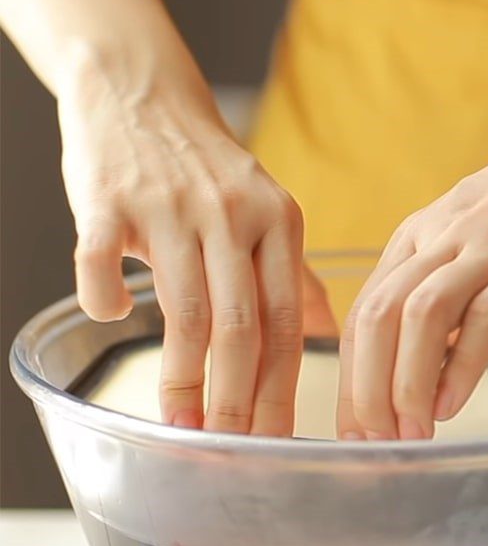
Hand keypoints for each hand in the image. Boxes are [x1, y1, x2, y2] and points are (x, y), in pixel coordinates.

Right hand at [59, 58, 333, 435]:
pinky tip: (110, 318)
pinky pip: (101, 260)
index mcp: (279, 223)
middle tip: (229, 453)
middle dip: (237, 402)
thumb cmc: (209, 170)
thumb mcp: (269, 212)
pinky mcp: (108, 199)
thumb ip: (294, 275)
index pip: (287, 324)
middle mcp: (232, 215)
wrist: (144, 92)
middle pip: (241, 328)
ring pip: (183, 310)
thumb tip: (328, 333)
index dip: (281, 391)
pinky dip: (104, 297)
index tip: (276, 441)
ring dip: (182, 379)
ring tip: (182, 426)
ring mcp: (170, 206)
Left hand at [337, 102, 487, 439]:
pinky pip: (486, 317)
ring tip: (410, 434)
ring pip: (420, 318)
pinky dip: (460, 368)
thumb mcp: (474, 240)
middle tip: (370, 442)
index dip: (349, 376)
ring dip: (405, 385)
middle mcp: (443, 238)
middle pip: (377, 317)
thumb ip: (445, 294)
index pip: (364, 312)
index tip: (353, 426)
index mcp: (419, 237)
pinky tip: (451, 406)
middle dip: (364, 389)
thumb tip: (423, 364)